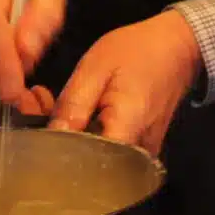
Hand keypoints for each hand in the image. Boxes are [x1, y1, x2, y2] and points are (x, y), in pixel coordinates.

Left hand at [49, 11, 200, 155]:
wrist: (176, 48)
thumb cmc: (137, 52)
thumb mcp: (96, 68)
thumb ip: (73, 105)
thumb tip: (50, 136)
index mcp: (126, 131)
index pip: (83, 164)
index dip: (55, 150)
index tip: (38, 128)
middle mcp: (138, 155)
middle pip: (88, 166)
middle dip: (59, 144)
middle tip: (41, 110)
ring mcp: (141, 157)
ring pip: (96, 161)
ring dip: (72, 141)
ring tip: (57, 109)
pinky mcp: (139, 152)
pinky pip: (108, 153)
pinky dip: (89, 139)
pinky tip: (77, 117)